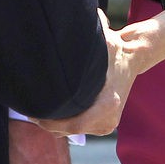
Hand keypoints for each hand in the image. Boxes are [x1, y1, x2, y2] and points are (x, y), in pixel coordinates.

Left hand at [35, 10, 138, 136]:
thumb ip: (84, 42)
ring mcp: (108, 124)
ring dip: (56, 123)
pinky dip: (66, 123)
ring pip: (74, 131)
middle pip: (70, 130)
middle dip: (49, 123)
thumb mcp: (101, 42)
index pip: (74, 124)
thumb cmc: (114, 48)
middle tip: (30, 110)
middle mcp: (109, 118)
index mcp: (107, 103)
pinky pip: (80, 129)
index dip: (52, 122)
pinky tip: (54, 110)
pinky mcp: (106, 124)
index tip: (34, 113)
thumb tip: (59, 32)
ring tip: (39, 109)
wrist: (134, 56)